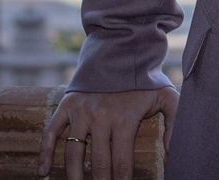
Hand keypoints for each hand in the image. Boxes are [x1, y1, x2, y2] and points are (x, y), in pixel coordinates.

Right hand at [37, 87, 178, 179]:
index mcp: (124, 119)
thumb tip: (171, 154)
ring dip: (75, 174)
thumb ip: (175, 123)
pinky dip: (45, 152)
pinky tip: (43, 172)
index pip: (121, 163)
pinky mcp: (66, 105)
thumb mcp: (167, 96)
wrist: (120, 51)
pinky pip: (51, 132)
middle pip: (99, 162)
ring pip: (74, 152)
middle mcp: (100, 117)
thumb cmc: (145, 79)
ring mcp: (81, 111)